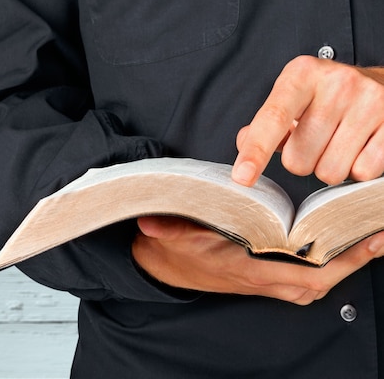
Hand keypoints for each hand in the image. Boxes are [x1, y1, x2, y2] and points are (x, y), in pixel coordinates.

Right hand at [133, 216, 383, 304]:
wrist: (166, 266)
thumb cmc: (175, 250)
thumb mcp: (170, 235)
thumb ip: (166, 228)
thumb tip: (149, 223)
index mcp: (246, 269)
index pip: (304, 275)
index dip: (339, 263)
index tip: (364, 242)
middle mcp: (261, 280)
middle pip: (321, 283)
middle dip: (354, 262)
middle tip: (379, 236)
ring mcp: (265, 283)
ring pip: (316, 285)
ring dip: (344, 267)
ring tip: (367, 242)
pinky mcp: (265, 279)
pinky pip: (306, 282)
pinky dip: (327, 270)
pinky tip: (337, 252)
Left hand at [232, 56, 383, 185]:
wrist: (382, 84)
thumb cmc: (326, 97)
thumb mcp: (291, 98)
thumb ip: (264, 124)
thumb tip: (243, 142)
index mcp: (302, 74)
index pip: (273, 119)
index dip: (256, 152)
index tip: (242, 178)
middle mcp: (338, 83)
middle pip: (298, 160)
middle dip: (301, 161)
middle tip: (315, 139)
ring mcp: (371, 102)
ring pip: (329, 172)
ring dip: (328, 167)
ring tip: (338, 141)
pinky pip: (362, 173)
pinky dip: (357, 168)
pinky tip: (360, 146)